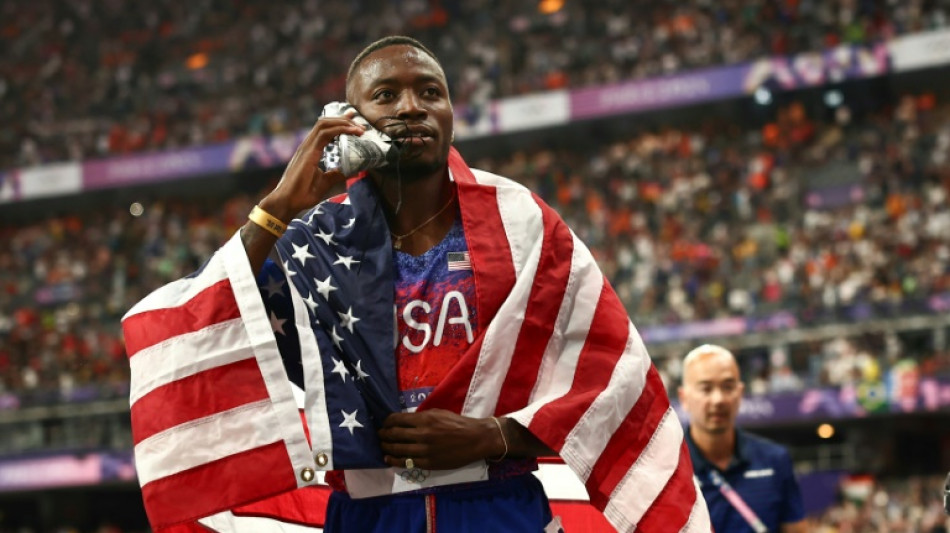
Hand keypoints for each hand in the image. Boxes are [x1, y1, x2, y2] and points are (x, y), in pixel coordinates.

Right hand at [259, 111, 366, 221]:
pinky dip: (340, 129)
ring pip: (324, 124)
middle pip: (325, 122)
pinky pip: (324, 134)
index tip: (354, 122)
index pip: (325, 130)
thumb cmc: (302, 193)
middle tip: (360, 123)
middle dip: (343, 119)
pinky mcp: (308, 152)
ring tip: (358, 127)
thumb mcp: (325, 182)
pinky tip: (351, 131)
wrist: (288, 201)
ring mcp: (307, 147)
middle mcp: (308, 145)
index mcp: (311, 150)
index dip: (339, 123)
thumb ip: (336, 174)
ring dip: (343, 122)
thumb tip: (353, 171)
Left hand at [378, 409, 504, 469]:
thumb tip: (405, 421)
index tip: (383, 424)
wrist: (475, 439)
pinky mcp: (428, 463)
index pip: (398, 420)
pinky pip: (406, 462)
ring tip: (382, 446)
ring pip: (398, 449)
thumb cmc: (458, 424)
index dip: (387, 422)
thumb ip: (421, 417)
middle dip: (383, 434)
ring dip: (386, 447)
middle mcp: (422, 434)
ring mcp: (425, 450)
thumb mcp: (439, 413)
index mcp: (425, 419)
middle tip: (379, 435)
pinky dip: (395, 460)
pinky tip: (388, 458)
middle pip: (395, 434)